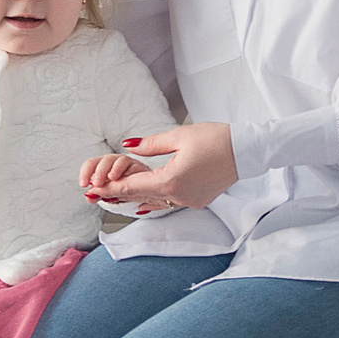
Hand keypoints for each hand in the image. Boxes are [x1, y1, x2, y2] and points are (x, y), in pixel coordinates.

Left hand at [90, 122, 238, 210]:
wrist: (246, 150)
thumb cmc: (216, 139)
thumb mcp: (179, 136)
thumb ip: (150, 144)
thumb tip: (128, 147)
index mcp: (171, 180)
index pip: (133, 185)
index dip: (110, 187)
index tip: (92, 189)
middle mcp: (179, 196)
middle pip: (141, 195)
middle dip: (118, 193)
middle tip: (95, 194)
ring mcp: (189, 201)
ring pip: (155, 200)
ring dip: (136, 196)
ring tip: (114, 195)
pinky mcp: (197, 200)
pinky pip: (169, 201)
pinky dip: (154, 198)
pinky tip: (142, 202)